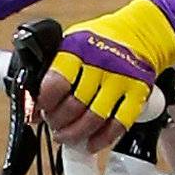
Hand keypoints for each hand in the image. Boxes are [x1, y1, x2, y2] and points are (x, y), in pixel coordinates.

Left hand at [40, 0, 174, 153]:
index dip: (44, 102)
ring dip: (76, 134)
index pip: (56, 82)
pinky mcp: (138, 93)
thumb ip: (54, 69)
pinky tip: (91, 143)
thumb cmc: (101, 40)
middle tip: (54, 124)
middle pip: (74, 105)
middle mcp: (100, 64)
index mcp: (78, 49)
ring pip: (94, 118)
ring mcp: (120, 80)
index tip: (40, 109)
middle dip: (58, 121)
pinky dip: (102, 139)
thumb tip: (32, 103)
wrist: (142, 32)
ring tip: (67, 136)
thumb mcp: (72, 42)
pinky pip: (119, 124)